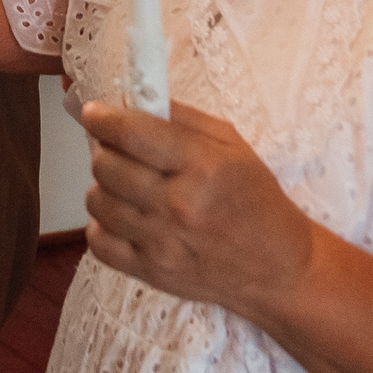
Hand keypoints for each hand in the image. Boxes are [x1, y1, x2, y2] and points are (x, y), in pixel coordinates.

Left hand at [78, 98, 316, 318]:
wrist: (278, 269)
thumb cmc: (256, 200)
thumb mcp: (232, 145)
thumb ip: (180, 117)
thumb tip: (128, 100)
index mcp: (202, 166)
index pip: (132, 133)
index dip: (102, 118)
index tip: (93, 113)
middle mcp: (178, 205)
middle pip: (106, 165)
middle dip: (106, 150)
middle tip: (120, 151)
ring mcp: (162, 243)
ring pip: (96, 201)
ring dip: (105, 187)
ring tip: (128, 186)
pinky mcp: (152, 272)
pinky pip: (97, 242)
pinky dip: (103, 226)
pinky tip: (125, 218)